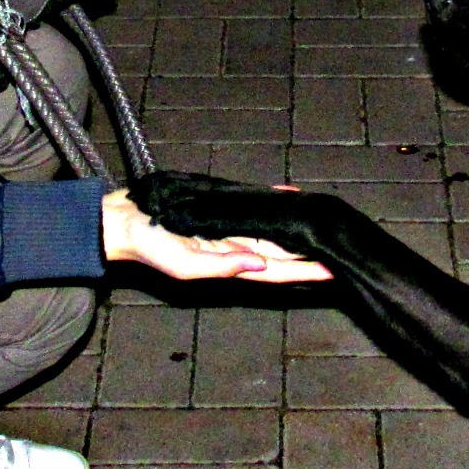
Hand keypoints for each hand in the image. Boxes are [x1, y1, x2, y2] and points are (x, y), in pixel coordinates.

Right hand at [102, 189, 330, 283]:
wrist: (126, 221)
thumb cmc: (149, 246)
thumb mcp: (183, 264)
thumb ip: (220, 266)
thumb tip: (257, 265)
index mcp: (229, 264)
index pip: (277, 272)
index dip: (305, 272)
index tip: (333, 270)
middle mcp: (235, 249)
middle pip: (282, 253)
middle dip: (310, 252)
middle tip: (342, 246)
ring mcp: (230, 230)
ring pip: (273, 231)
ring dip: (297, 229)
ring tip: (325, 223)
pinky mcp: (221, 210)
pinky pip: (253, 205)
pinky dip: (274, 200)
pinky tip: (293, 195)